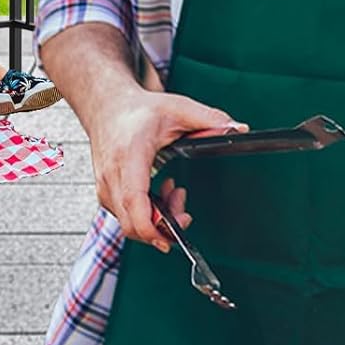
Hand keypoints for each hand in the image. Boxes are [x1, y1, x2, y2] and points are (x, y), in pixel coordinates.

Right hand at [87, 87, 245, 252]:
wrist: (108, 106)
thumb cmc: (139, 110)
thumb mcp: (178, 108)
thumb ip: (209, 119)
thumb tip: (238, 129)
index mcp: (131, 153)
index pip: (134, 199)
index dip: (150, 226)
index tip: (170, 237)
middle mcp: (113, 173)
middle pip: (132, 222)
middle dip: (164, 228)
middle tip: (185, 214)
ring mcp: (106, 186)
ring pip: (128, 223)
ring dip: (156, 220)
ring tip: (173, 193)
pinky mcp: (106, 193)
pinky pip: (124, 217)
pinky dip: (145, 215)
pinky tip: (158, 195)